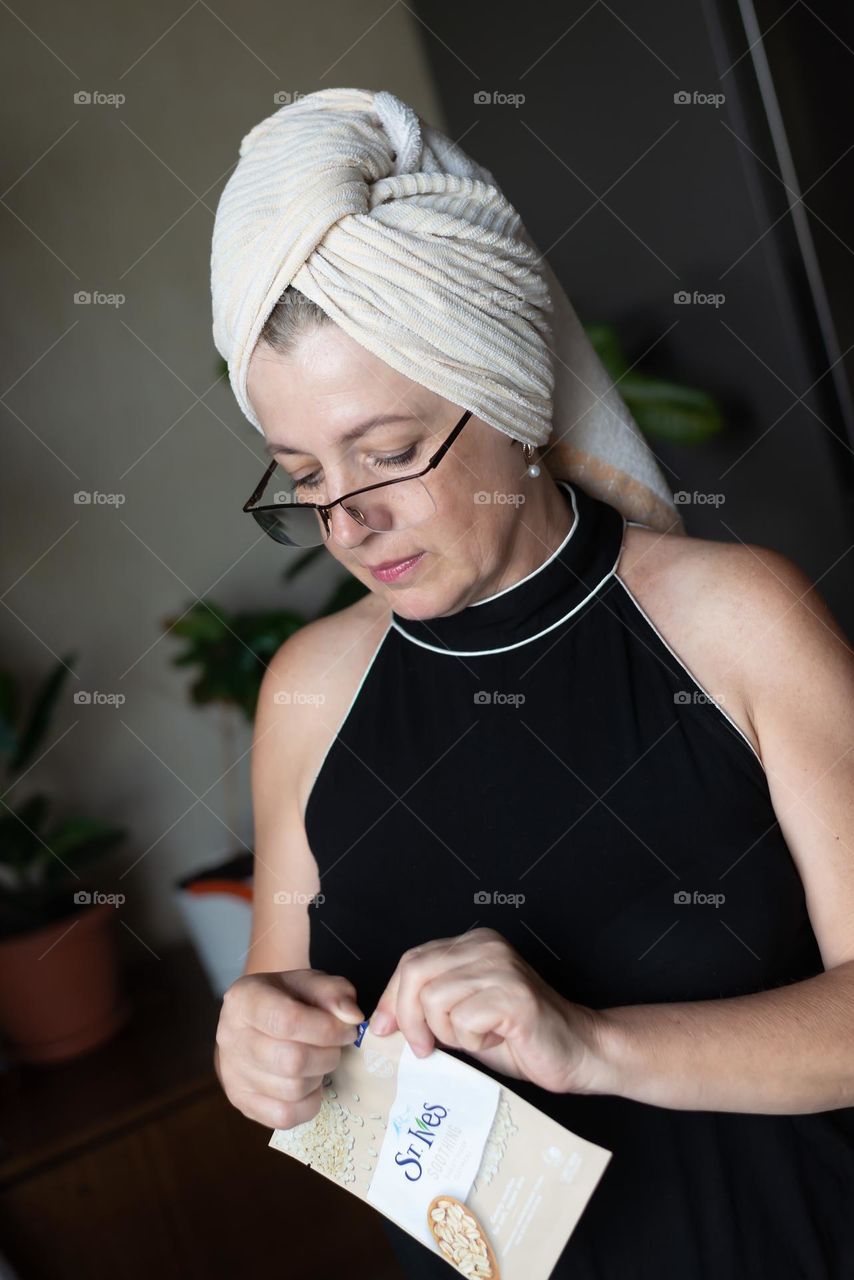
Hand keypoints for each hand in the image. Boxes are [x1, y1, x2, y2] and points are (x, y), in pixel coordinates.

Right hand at [215, 969, 363, 1128]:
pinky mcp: (242, 1102)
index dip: (328, 1029)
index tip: (348, 1029)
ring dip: (319, 1077)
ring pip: (292, 1090)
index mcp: (244, 999)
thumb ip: (335, 992)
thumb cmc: (288, 998)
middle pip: (292, 1061)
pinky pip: (285, 1117)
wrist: (258, 1019)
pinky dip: (308, 1103)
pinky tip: (309, 1082)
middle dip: (328, 1055)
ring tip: (320, 1059)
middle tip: (336, 1046)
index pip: (288, 1021)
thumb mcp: (311, 983)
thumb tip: (352, 1017)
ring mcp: (232, 1074)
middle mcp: (230, 1037)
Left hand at [369, 928, 604, 1094]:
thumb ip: (428, 1006)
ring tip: (477, 1039)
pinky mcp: (514, 996)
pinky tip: (496, 1040)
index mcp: (473, 944)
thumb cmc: (519, 1037)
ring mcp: (501, 968)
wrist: (577, 1051)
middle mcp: (486, 947)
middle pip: (415, 973)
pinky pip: (463, 1020)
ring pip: (435, 1000)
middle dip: (409, 1018)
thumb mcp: (463, 1015)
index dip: (390, 998)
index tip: (383, 1028)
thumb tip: (382, 1021)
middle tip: (423, 1048)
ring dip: (448, 1033)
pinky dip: (472, 1041)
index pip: (411, 961)